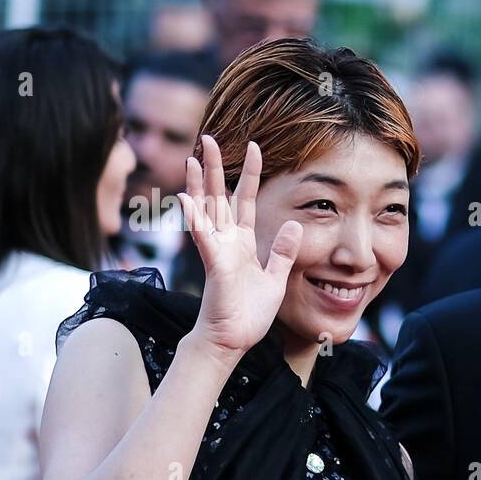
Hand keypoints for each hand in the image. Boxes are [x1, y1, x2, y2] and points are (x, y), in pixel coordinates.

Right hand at [177, 136, 302, 356]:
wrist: (233, 340)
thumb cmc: (249, 313)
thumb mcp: (275, 277)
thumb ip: (283, 252)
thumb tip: (295, 224)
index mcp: (242, 243)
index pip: (246, 200)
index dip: (250, 174)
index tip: (255, 148)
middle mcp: (226, 242)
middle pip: (219, 197)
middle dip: (215, 168)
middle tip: (209, 139)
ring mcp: (217, 251)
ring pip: (206, 211)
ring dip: (198, 184)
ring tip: (194, 157)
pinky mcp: (214, 265)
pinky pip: (203, 238)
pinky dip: (194, 218)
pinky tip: (186, 198)